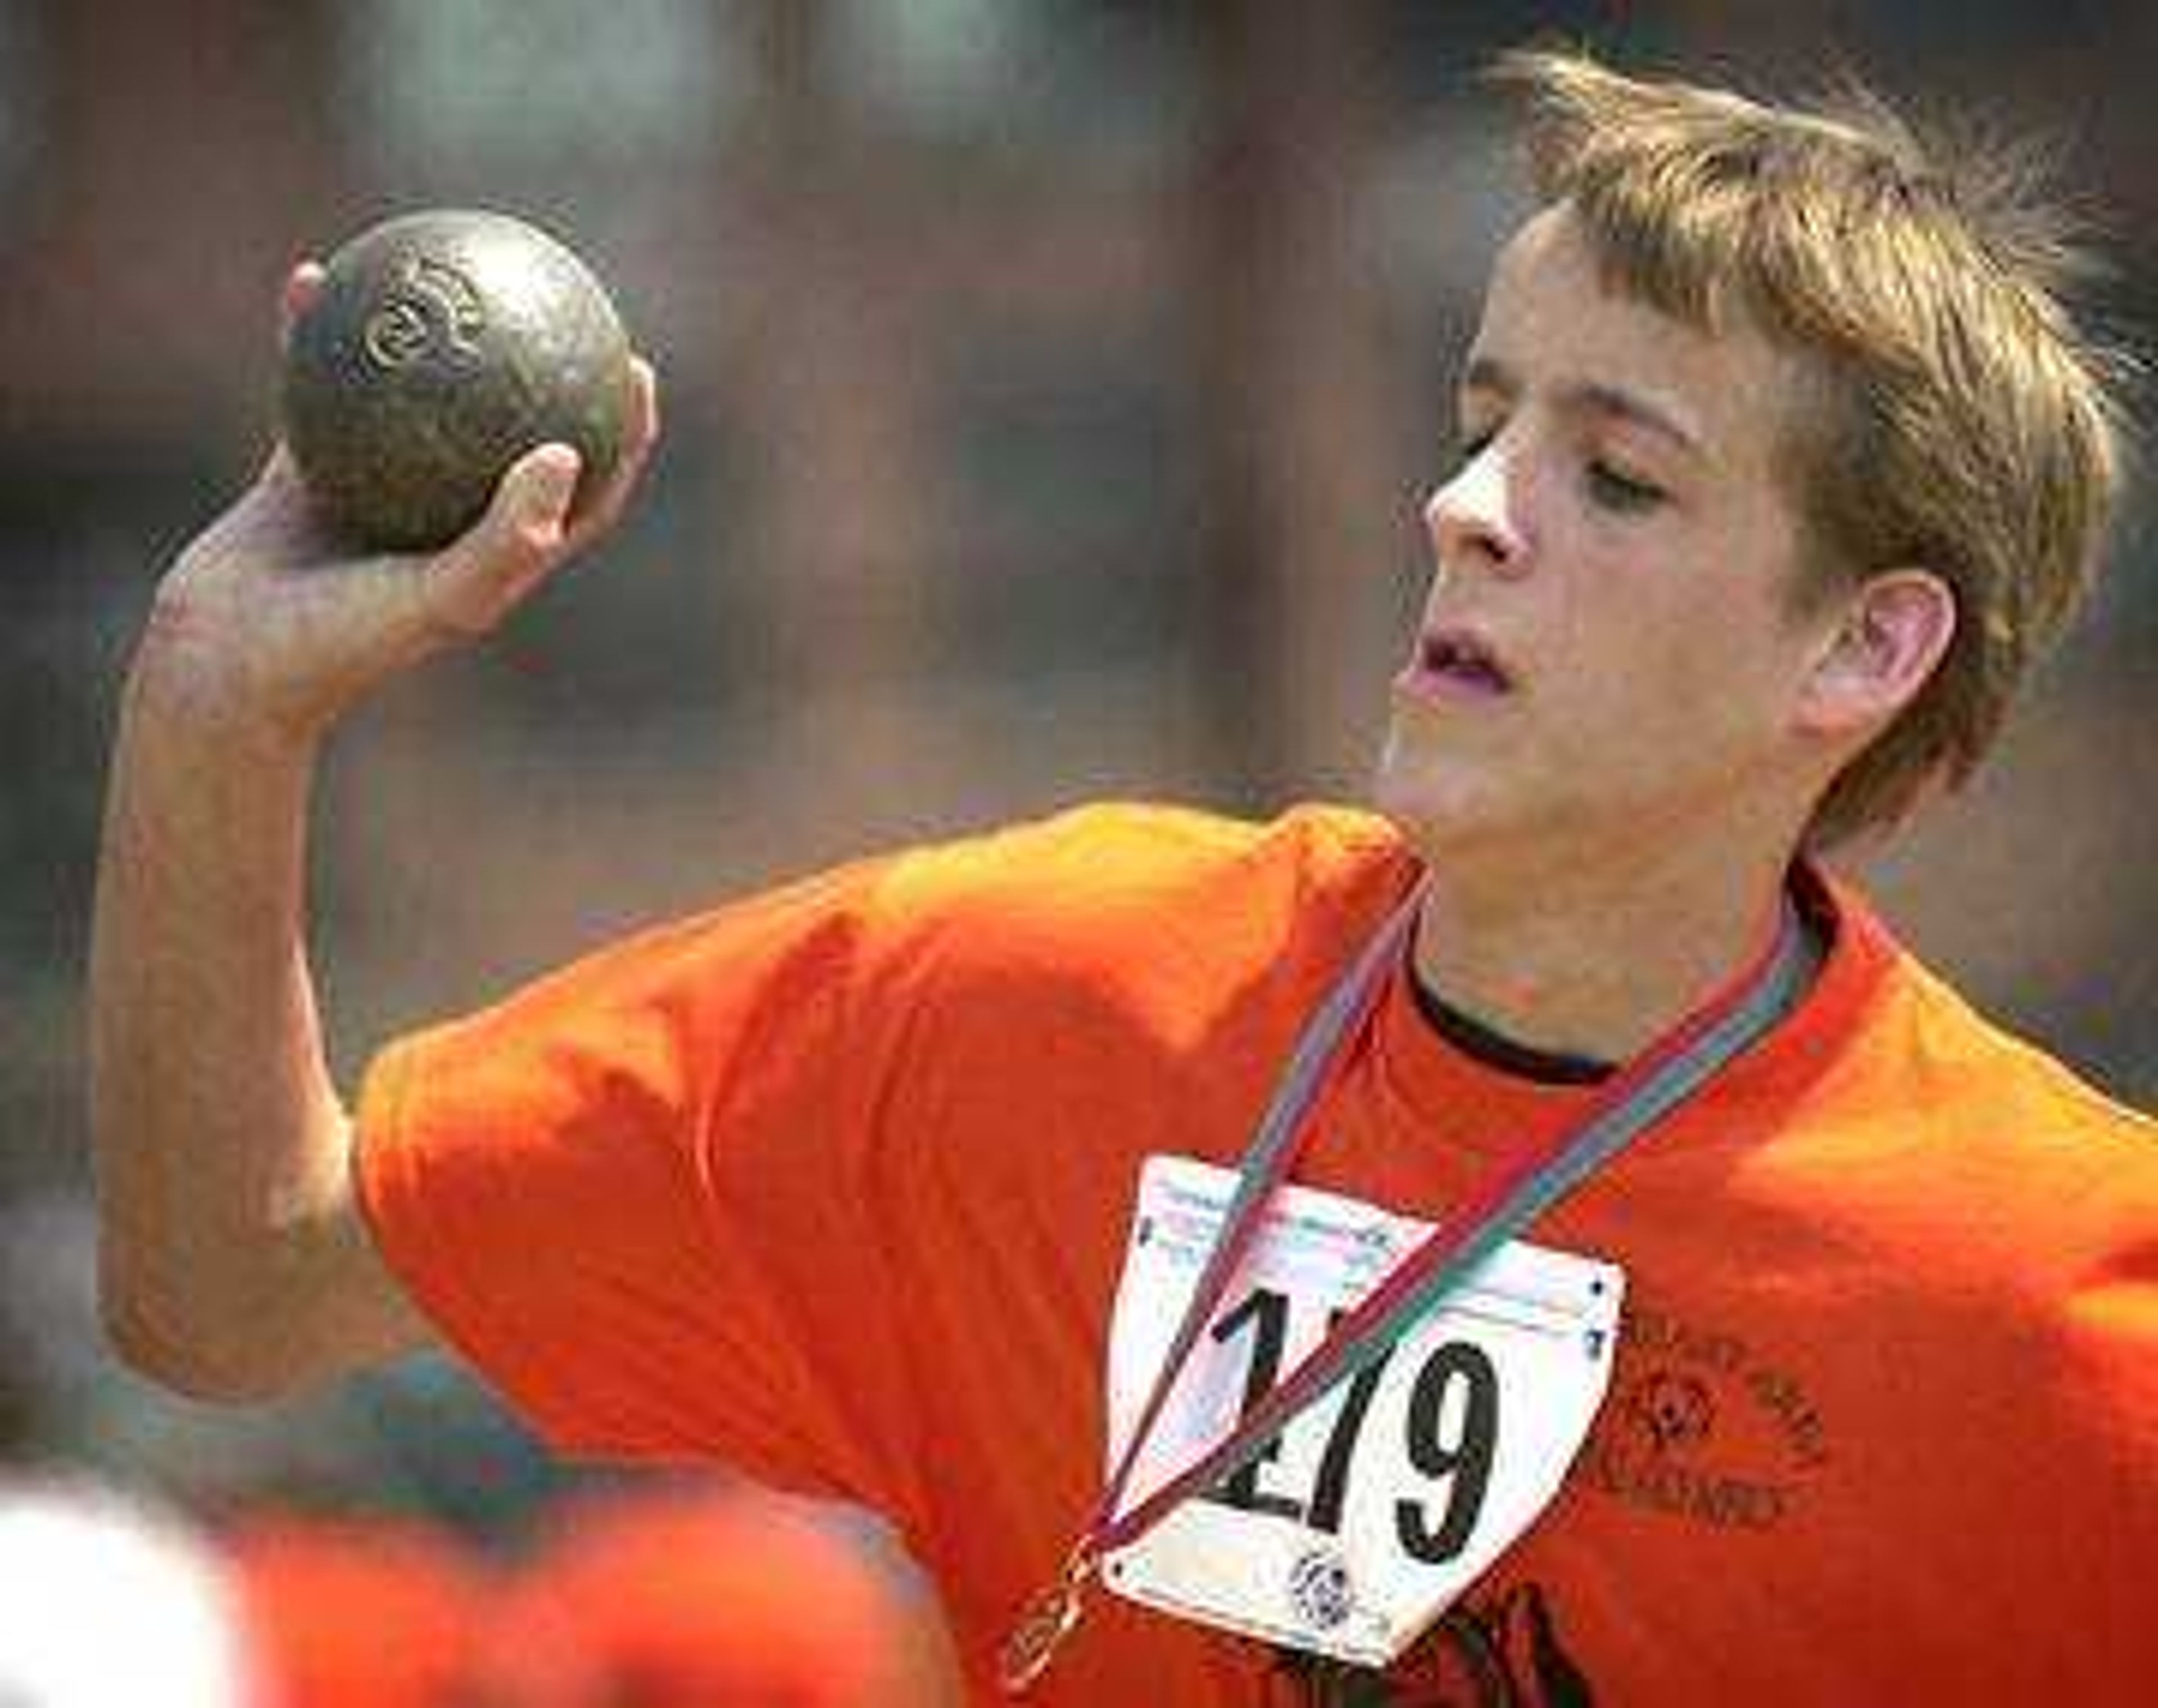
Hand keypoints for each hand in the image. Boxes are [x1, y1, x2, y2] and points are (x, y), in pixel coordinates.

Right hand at [136, 261, 661, 739]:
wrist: (230, 665)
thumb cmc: (344, 647)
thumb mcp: (443, 600)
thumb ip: (508, 538)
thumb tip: (567, 453)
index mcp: (495, 556)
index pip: (584, 490)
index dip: (619, 434)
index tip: (635, 368)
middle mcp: (444, 518)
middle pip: (509, 429)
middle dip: (538, 368)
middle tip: (554, 294)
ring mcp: (377, 490)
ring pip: (413, 399)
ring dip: (427, 338)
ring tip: (437, 264)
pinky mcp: (307, 471)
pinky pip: (319, 386)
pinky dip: (316, 335)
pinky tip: (313, 276)